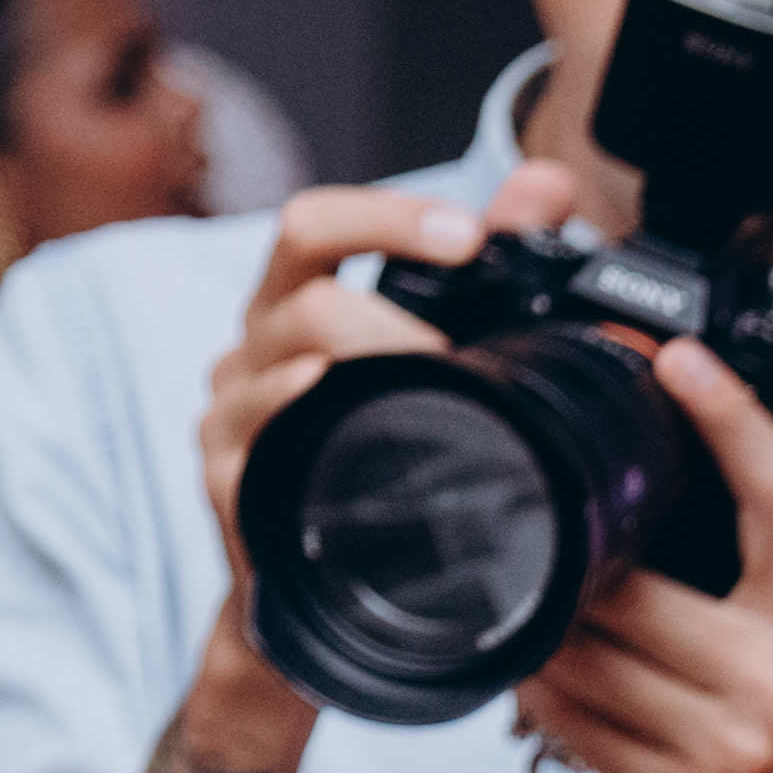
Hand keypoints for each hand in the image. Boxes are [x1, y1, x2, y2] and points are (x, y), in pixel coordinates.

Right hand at [202, 170, 581, 631]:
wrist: (332, 587)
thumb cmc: (381, 456)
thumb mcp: (438, 348)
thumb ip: (492, 258)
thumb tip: (547, 185)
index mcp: (299, 301)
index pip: (319, 222)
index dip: (389, 214)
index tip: (471, 235)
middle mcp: (257, 342)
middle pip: (298, 256)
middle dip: (391, 258)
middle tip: (464, 310)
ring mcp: (234, 405)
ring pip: (290, 338)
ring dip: (373, 344)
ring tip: (437, 371)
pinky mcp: (225, 473)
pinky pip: (251, 422)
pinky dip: (291, 399)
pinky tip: (330, 393)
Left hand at [512, 352, 772, 772]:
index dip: (728, 419)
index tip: (677, 362)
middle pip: (634, 585)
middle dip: (578, 579)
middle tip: (547, 562)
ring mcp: (722, 736)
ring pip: (587, 654)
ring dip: (547, 641)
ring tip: (543, 633)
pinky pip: (570, 722)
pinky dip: (541, 699)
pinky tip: (543, 690)